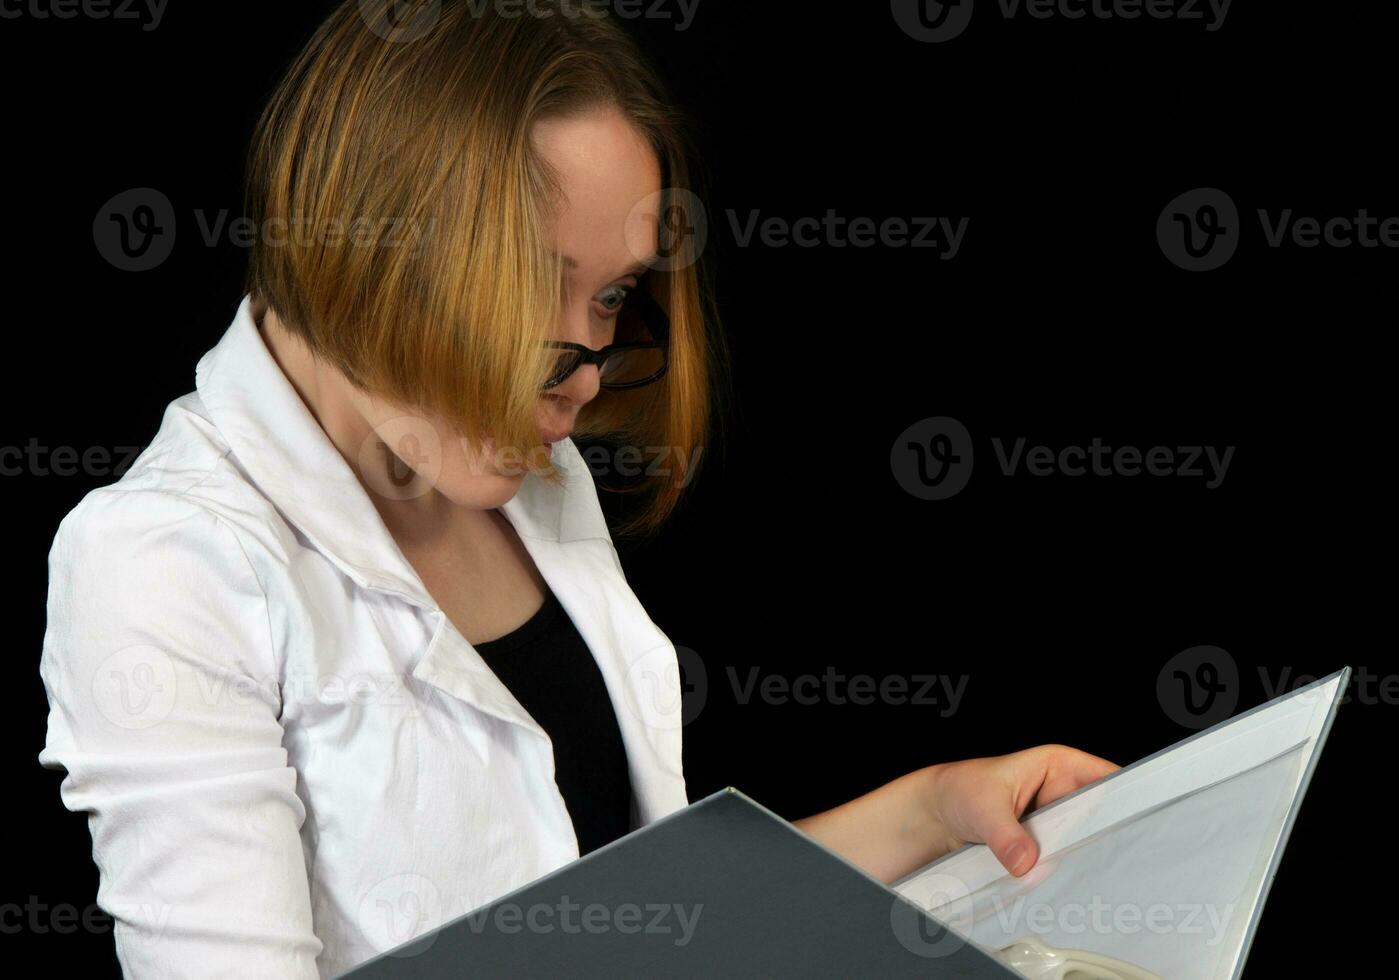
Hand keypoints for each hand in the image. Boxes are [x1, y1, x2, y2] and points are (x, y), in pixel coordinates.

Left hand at [926, 744, 1118, 876]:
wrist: (935, 816)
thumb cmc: (959, 791)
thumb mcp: (982, 807)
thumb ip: (1005, 834)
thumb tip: (1026, 860)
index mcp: (1059, 765)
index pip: (1107, 780)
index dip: (1122, 802)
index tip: (1126, 829)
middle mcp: (1062, 791)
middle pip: (1099, 818)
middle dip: (1093, 840)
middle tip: (1085, 860)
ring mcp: (1055, 820)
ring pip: (1081, 843)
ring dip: (1070, 858)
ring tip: (1057, 868)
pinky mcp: (1045, 844)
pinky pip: (1062, 859)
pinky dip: (1055, 870)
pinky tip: (1047, 878)